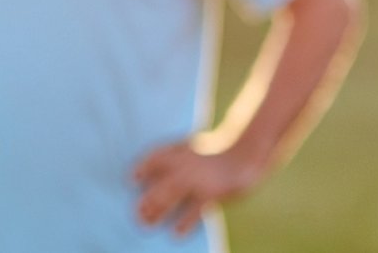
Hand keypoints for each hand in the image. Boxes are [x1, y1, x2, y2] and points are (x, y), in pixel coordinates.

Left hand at [131, 139, 265, 236]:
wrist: (246, 151)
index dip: (142, 168)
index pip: (154, 158)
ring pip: (170, 197)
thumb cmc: (220, 149)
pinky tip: (176, 233)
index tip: (131, 179)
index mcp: (180, 151)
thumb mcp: (194, 145)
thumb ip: (177, 154)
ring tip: (147, 223)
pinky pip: (193, 211)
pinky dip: (184, 223)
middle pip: (159, 184)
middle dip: (147, 200)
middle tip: (137, 213)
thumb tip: (160, 172)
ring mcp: (197, 179)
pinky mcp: (211, 193)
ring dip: (157, 211)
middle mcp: (184, 164)